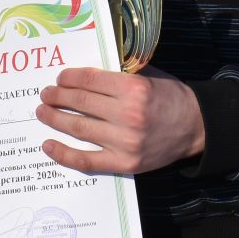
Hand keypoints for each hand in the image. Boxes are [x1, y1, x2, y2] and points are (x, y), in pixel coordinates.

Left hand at [37, 66, 205, 174]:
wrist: (196, 127)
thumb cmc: (169, 97)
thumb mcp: (148, 75)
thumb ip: (119, 74)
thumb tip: (83, 73)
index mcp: (134, 88)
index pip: (89, 80)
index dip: (68, 78)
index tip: (59, 78)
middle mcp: (128, 115)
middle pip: (80, 102)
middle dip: (57, 97)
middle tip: (45, 95)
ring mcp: (125, 142)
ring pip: (79, 128)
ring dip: (55, 119)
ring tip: (42, 112)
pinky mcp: (125, 163)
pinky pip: (87, 160)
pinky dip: (64, 154)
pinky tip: (48, 145)